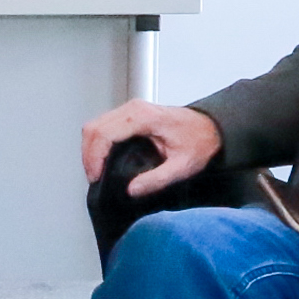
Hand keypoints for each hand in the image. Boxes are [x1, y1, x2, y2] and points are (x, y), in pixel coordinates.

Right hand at [81, 100, 221, 194]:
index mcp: (143, 118)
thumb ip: (157, 180)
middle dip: (88, 155)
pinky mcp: (129, 115)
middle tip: (94, 178)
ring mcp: (130, 110)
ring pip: (95, 125)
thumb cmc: (199, 140)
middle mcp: (133, 109)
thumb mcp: (183, 166)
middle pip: (93, 128)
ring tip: (96, 172)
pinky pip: (103, 125)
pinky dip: (97, 143)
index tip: (96, 177)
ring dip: (90, 149)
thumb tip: (131, 190)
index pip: (104, 133)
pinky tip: (103, 160)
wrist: (211, 127)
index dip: (94, 157)